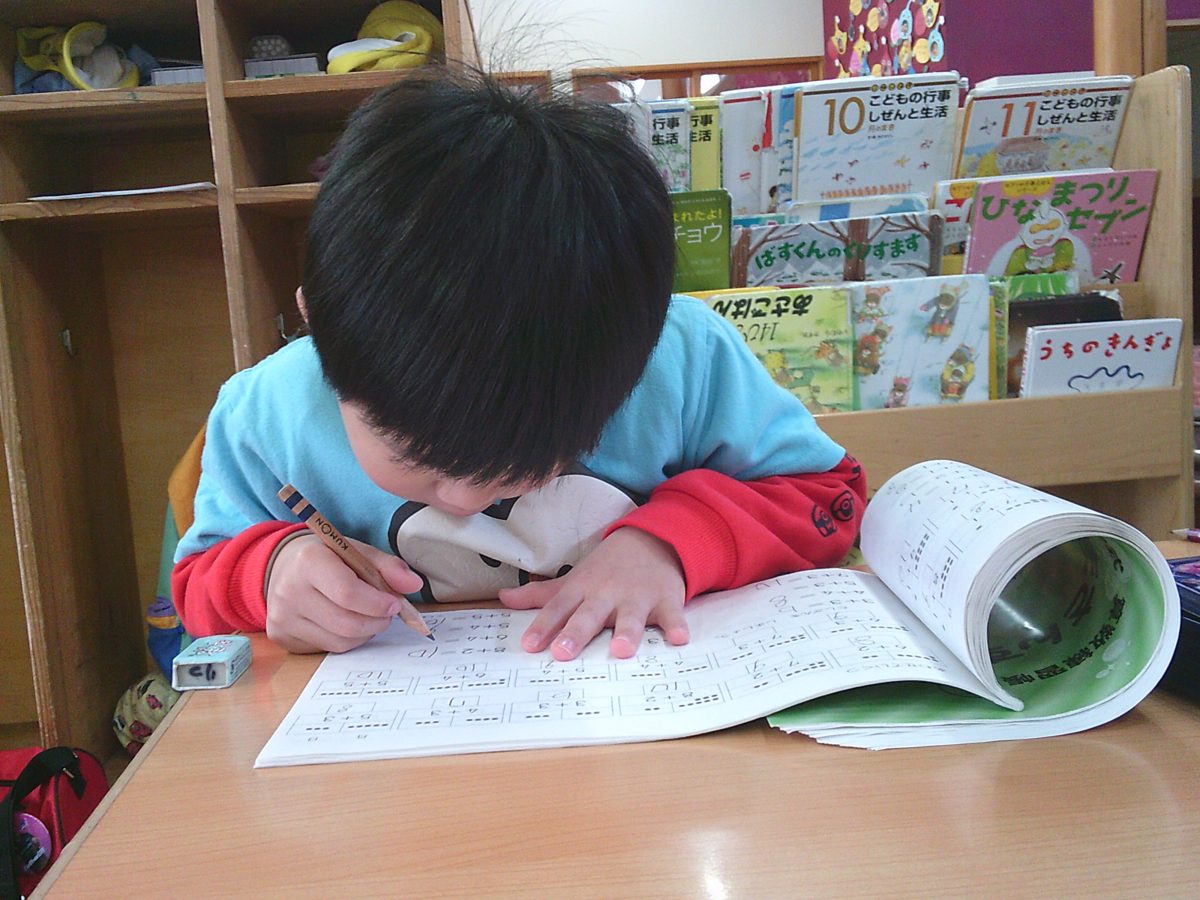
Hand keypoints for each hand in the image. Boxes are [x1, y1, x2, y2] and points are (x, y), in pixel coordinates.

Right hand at [265, 534, 422, 653]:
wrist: (283, 566)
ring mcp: (283, 617)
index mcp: (309, 561)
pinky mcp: (282, 636)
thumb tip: (414, 585)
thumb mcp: (357, 551)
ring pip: (339, 641)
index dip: (377, 603)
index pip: (347, 593)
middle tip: (387, 613)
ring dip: (365, 633)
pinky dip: (347, 640)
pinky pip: (327, 648)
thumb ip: (387, 566)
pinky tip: (347, 623)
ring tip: (368, 616)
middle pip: (346, 623)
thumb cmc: (327, 558)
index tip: (394, 603)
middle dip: (377, 622)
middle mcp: (290, 590)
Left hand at [497, 527, 688, 660]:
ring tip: (620, 650)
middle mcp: (607, 593)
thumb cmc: (607, 568)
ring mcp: (637, 596)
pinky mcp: (666, 599)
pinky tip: (678, 639)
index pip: (558, 609)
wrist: (652, 539)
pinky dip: (676, 625)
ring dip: (627, 632)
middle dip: (577, 632)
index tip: (529, 646)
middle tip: (564, 652)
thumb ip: (540, 595)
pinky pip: (671, 614)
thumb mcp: (574, 579)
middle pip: (589, 615)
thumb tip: (503, 600)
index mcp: (582, 590)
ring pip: (630, 616)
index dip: (543, 627)